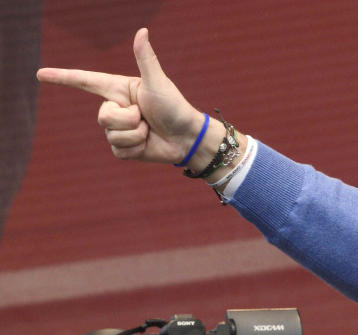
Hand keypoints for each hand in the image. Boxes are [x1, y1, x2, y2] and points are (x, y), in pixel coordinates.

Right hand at [36, 28, 204, 163]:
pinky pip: (118, 151)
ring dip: (134, 135)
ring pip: (111, 135)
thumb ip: (146, 59)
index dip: (63, 78)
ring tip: (149, 130)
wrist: (187, 138)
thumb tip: (142, 31)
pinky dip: (136, 149)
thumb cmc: (175, 107)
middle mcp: (117, 108)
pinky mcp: (125, 149)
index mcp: (120, 90)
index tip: (40, 74)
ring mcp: (120, 129)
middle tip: (145, 118)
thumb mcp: (158, 82)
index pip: (86, 81)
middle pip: (102, 116)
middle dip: (127, 120)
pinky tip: (147, 144)